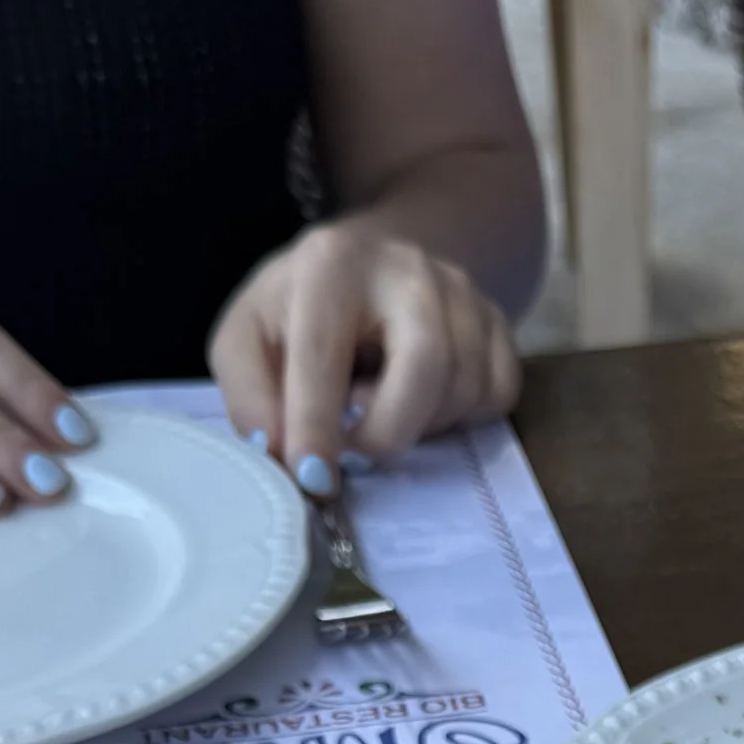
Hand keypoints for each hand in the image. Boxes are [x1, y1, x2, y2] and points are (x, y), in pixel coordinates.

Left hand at [209, 217, 520, 492]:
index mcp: (330, 263)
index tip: (312, 479)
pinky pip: (498, 394)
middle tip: (356, 447)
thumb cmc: (295, 314)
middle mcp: (407, 266)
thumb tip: (280, 453)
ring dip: (421, 426)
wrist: (360, 272)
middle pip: (428, 363)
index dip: (316, 427)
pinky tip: (423, 402)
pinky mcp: (497, 321)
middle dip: (390, 429)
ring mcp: (462, 291)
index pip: (324, 355)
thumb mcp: (245, 341)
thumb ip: (250, 396)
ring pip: (466, 387)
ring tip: (381, 408)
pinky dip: (462, 418)